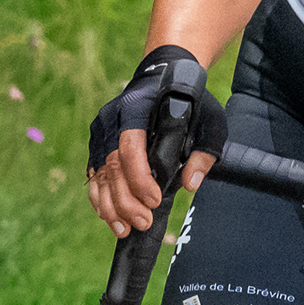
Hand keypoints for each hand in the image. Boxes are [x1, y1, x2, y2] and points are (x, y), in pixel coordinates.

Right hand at [84, 45, 225, 237]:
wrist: (163, 74)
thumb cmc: (190, 99)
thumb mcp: (209, 120)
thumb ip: (204, 152)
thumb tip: (190, 184)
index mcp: (135, 108)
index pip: (130, 146)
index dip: (139, 178)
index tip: (155, 201)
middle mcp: (111, 119)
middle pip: (112, 165)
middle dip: (126, 199)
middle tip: (144, 222)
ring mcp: (101, 132)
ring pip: (99, 174)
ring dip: (110, 206)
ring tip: (125, 230)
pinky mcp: (97, 144)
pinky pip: (94, 176)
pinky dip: (100, 199)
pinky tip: (112, 219)